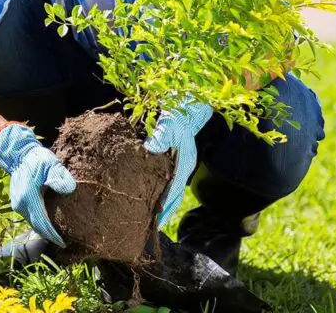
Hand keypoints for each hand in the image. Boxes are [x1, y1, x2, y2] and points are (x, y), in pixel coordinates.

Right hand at [0, 123, 75, 246]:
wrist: (19, 154)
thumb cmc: (37, 159)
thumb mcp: (52, 164)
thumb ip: (61, 177)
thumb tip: (69, 190)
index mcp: (29, 197)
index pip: (42, 222)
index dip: (52, 235)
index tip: (63, 243)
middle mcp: (20, 204)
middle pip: (36, 226)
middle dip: (49, 235)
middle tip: (62, 242)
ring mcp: (16, 204)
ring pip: (32, 222)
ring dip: (43, 229)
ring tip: (56, 234)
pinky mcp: (16, 202)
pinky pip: (29, 216)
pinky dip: (38, 221)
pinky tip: (47, 222)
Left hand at [144, 100, 212, 226]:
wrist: (186, 105)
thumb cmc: (177, 114)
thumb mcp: (169, 123)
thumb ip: (160, 137)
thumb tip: (149, 150)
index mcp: (184, 164)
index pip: (173, 191)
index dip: (165, 207)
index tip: (156, 222)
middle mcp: (183, 168)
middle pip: (174, 197)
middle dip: (164, 213)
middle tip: (150, 229)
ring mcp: (180, 166)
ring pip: (171, 192)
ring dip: (163, 206)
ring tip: (150, 221)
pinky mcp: (174, 162)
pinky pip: (167, 183)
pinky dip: (161, 193)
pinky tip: (151, 199)